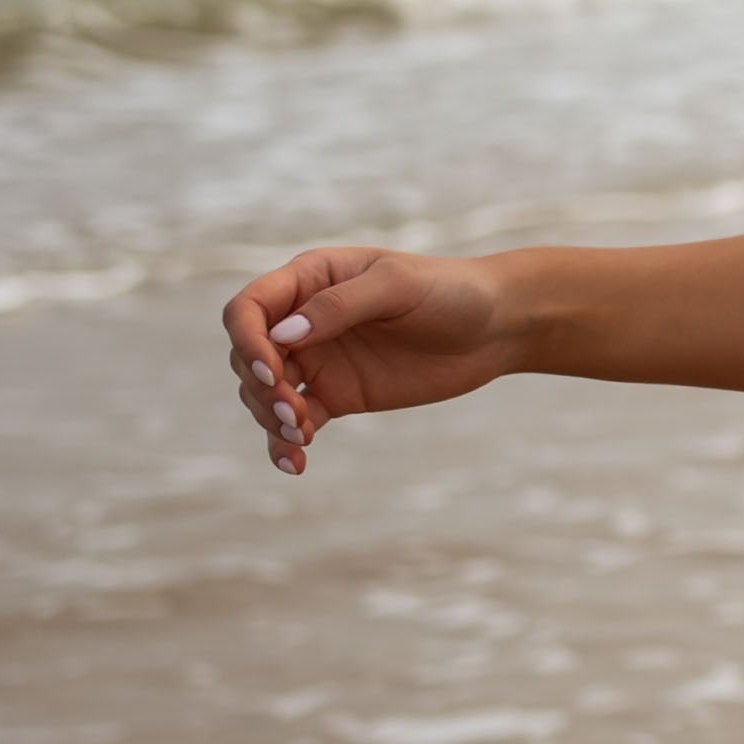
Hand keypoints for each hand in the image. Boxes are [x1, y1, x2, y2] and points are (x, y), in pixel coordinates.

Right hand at [219, 246, 515, 476]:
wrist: (495, 327)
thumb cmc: (448, 291)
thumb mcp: (397, 286)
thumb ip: (339, 306)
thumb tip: (282, 336)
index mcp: (309, 279)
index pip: (249, 309)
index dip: (248, 340)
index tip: (274, 371)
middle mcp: (304, 320)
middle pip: (248, 356)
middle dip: (261, 387)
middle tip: (294, 413)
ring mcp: (319, 360)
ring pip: (263, 393)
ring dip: (269, 418)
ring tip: (300, 435)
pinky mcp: (338, 395)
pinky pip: (295, 422)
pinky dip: (286, 443)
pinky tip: (296, 464)